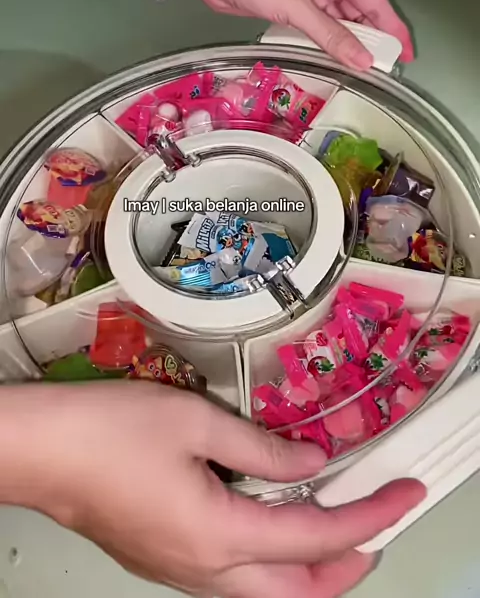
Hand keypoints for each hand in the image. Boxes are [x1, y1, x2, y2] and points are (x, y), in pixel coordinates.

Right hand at [2, 383, 424, 597]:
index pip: (316, 538)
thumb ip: (261, 447)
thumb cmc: (109, 431)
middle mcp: (203, 570)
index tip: (405, 495)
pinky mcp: (163, 562)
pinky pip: (234, 581)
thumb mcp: (195, 421)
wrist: (42, 452)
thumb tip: (312, 461)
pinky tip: (274, 524)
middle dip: (348, 567)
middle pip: (296, 593)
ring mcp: (180, 573)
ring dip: (310, 569)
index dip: (370, 517)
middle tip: (378, 524)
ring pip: (266, 596)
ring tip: (338, 528)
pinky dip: (273, 562)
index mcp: (217, 536)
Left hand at [175, 0, 413, 69]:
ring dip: (348, 42)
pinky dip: (326, 41)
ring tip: (362, 68)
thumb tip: (364, 61)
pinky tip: (332, 59)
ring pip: (338, 21)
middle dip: (373, 38)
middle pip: (359, 12)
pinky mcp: (290, 4)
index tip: (405, 53)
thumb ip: (331, 35)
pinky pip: (317, 26)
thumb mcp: (297, 7)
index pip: (375, 1)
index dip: (393, 28)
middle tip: (385, 69)